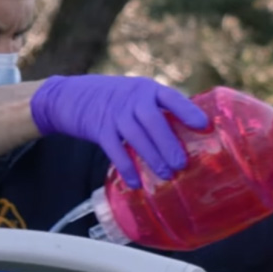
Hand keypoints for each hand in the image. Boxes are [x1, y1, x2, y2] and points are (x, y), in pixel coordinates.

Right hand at [29, 75, 209, 187]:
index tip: (203, 125)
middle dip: (168, 143)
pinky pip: (114, 149)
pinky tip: (135, 182)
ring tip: (166, 175)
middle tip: (182, 164)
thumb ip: (157, 110)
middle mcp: (131, 98)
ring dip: (152, 157)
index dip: (187, 110)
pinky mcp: (98, 128)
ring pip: (135, 135)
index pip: (170, 97)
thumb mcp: (135, 95)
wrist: (69, 95)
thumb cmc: (113, 99)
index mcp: (147, 89)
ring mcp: (114, 113)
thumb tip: (188, 137)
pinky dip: (126, 167)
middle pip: (152, 120)